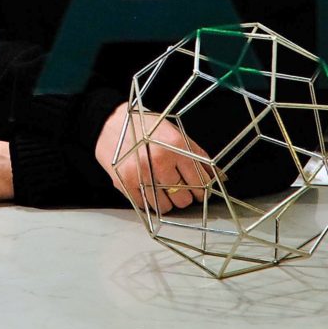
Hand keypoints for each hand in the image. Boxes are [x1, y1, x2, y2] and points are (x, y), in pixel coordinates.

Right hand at [96, 101, 212, 214]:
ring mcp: (141, 174)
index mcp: (175, 146)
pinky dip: (150, 202)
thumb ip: (197, 155)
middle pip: (183, 198)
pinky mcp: (125, 183)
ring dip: (167, 201)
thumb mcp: (175, 133)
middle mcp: (158, 161)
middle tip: (179, 189)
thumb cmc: (145, 126)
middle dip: (184, 196)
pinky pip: (145, 206)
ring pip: (165, 206)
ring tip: (162, 189)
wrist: (109, 122)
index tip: (198, 190)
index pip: (199, 181)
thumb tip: (217, 177)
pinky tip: (149, 189)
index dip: (202, 189)